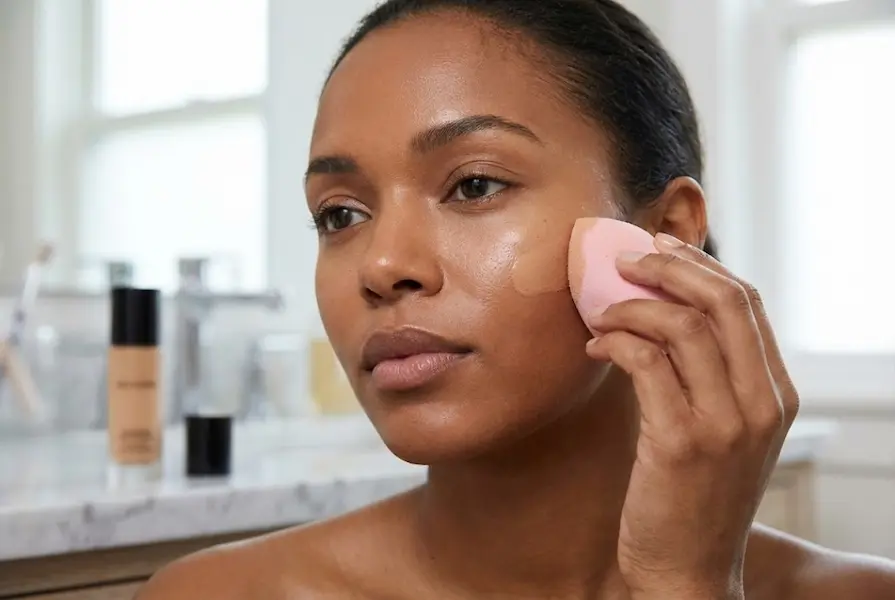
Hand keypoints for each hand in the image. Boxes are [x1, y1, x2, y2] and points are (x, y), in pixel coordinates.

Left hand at [584, 233, 798, 599]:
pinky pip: (646, 363)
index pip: (747, 304)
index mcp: (776, 395)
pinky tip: (595, 346)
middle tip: (624, 259)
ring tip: (600, 312)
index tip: (659, 248)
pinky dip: (615, 341)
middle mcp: (761, 404)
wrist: (685, 571)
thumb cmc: (693, 495)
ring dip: (632, 306)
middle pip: (723, 302)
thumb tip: (664, 308)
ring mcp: (725, 424)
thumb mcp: (720, 430)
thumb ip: (709, 374)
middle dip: (669, 267)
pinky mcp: (680, 443)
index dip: (700, 266)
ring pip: (683, 326)